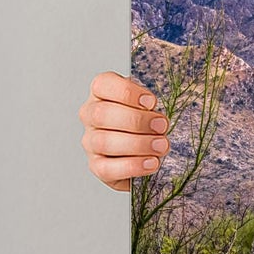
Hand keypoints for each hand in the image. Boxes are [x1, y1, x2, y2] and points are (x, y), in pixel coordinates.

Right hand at [78, 71, 170, 191]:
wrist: (147, 151)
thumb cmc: (150, 121)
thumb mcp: (152, 104)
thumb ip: (152, 102)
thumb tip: (161, 105)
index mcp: (102, 93)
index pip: (102, 84)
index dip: (126, 92)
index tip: (151, 102)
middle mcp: (91, 116)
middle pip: (102, 114)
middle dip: (136, 120)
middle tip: (162, 125)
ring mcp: (91, 142)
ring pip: (104, 142)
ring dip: (138, 144)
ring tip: (162, 145)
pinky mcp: (97, 166)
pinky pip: (107, 168)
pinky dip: (132, 166)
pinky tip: (152, 163)